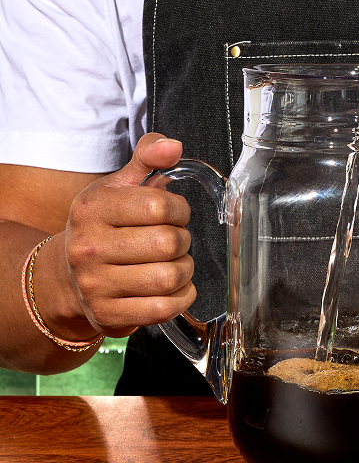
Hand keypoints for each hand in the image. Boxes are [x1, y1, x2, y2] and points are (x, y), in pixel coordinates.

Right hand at [64, 133, 195, 336]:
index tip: (173, 214)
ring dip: (185, 269)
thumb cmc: (105, 227)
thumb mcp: (119, 186)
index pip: (159, 206)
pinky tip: (173, 287)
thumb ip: (148, 158)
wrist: (69, 276)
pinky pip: (165, 308)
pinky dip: (181, 296)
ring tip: (173, 263)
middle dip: (183, 240)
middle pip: (169, 243)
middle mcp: (88, 248)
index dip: (179, 209)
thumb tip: (173, 146)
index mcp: (93, 208)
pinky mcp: (109, 315)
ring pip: (170, 277)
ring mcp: (96, 285)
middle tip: (174, 240)